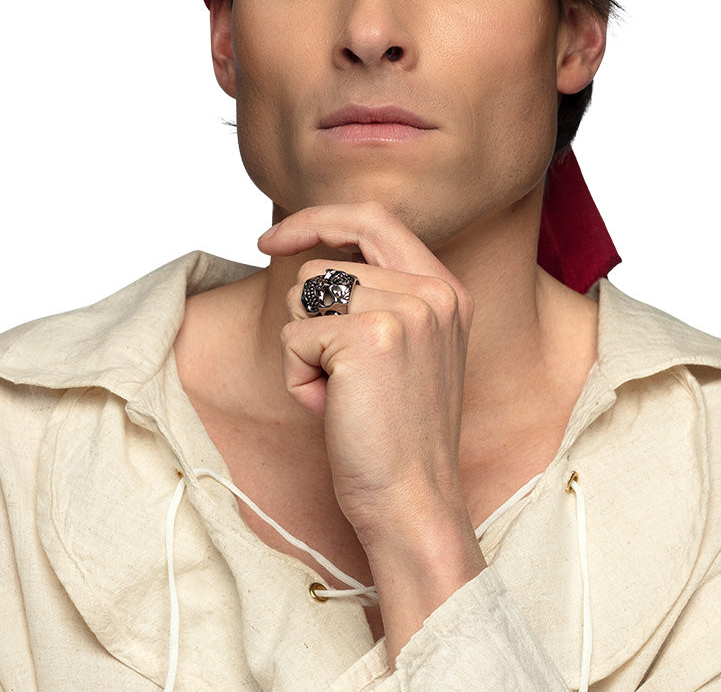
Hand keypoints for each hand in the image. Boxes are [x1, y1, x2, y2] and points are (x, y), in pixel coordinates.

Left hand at [259, 201, 471, 538]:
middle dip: (308, 320)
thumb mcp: (407, 349)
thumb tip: (309, 256)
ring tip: (344, 393)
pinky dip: (297, 376)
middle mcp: (432, 290)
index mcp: (447, 289)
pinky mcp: (368, 336)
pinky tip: (333, 409)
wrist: (412, 503)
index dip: (317, 219)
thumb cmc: (396, 434)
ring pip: (302, 297)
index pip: (373, 218)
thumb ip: (380, 295)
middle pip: (324, 264)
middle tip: (339, 377)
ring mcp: (405, 310)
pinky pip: (293, 336)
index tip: (273, 240)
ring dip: (305, 349)